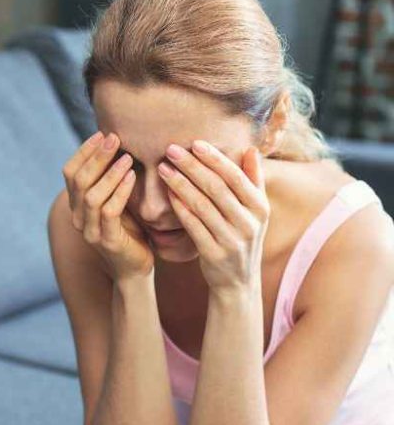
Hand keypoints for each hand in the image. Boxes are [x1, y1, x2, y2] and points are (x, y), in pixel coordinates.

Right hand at [62, 131, 154, 280]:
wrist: (135, 267)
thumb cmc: (129, 229)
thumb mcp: (117, 199)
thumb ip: (110, 178)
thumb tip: (115, 142)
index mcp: (76, 205)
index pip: (69, 172)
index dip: (83, 151)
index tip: (102, 133)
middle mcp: (77, 217)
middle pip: (79, 180)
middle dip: (97, 156)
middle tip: (115, 138)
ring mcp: (90, 231)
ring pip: (91, 196)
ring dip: (109, 173)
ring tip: (127, 157)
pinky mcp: (107, 241)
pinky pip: (109, 212)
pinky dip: (120, 191)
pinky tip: (132, 177)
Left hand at [158, 139, 269, 293]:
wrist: (238, 281)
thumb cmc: (242, 237)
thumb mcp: (256, 212)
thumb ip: (253, 180)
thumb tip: (251, 149)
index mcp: (260, 207)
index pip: (235, 177)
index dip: (215, 159)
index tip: (195, 143)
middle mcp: (249, 223)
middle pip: (217, 188)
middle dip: (192, 166)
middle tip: (171, 150)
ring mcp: (232, 240)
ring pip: (202, 205)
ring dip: (180, 184)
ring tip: (163, 168)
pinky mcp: (214, 253)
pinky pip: (193, 226)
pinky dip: (180, 208)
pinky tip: (167, 194)